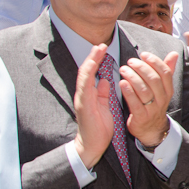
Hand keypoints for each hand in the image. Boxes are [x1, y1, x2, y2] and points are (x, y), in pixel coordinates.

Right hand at [73, 44, 114, 168]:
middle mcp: (84, 94)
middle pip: (86, 71)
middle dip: (93, 56)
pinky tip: (92, 67)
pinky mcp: (83, 105)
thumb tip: (106, 80)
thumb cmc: (98, 127)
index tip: (104, 48)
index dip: (97, 60)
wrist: (91, 145)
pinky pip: (85, 88)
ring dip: (90, 62)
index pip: (92, 73)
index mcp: (90, 93)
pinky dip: (88, 76)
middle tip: (101, 43)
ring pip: (84, 76)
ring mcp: (82, 99)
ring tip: (97, 50)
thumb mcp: (104, 106)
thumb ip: (103, 93)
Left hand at [119, 51, 177, 146]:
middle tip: (130, 61)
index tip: (143, 54)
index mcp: (168, 90)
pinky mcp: (141, 117)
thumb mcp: (163, 89)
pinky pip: (135, 103)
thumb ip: (167, 70)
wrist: (151, 129)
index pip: (165, 73)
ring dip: (132, 77)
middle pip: (154, 80)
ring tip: (123, 69)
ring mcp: (152, 109)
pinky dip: (128, 92)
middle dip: (141, 68)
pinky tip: (121, 83)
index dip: (155, 62)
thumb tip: (174, 53)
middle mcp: (162, 99)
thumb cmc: (153, 103)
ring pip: (144, 90)